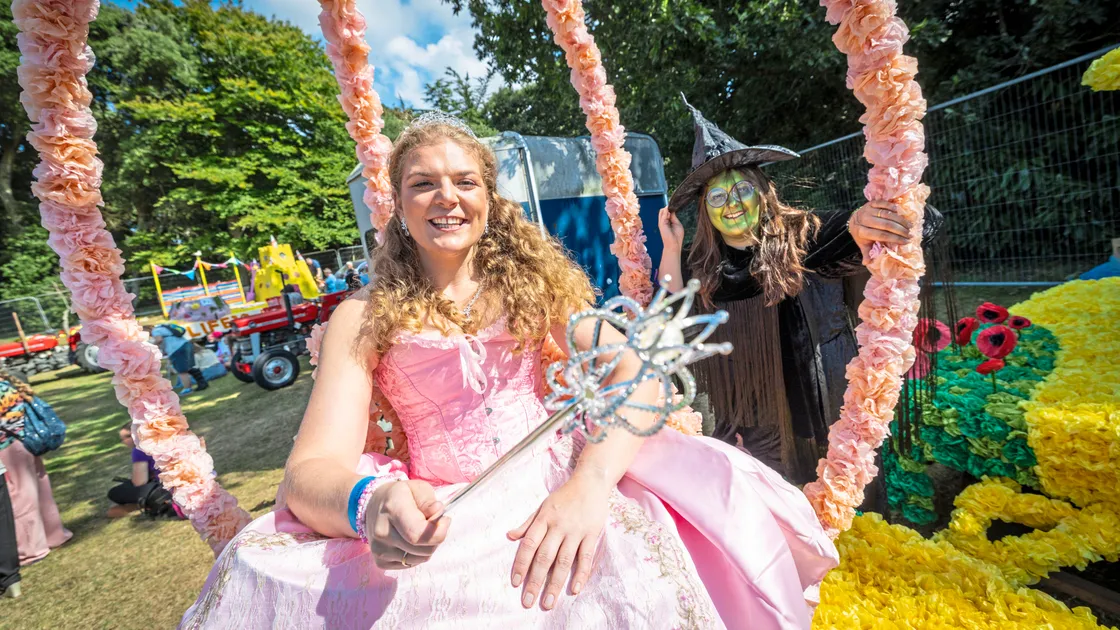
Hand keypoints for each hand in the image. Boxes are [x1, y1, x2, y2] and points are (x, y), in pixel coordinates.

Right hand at [365, 479, 450, 569]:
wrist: (374, 505)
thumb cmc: (401, 495)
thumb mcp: (418, 489)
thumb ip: (429, 501)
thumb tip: (438, 512)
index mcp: (392, 509)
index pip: (419, 534)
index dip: (439, 533)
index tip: (445, 521)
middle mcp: (382, 532)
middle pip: (423, 550)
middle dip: (436, 539)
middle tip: (436, 525)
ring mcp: (379, 549)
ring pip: (419, 560)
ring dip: (427, 548)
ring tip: (422, 532)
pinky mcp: (380, 561)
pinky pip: (409, 565)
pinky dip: (416, 555)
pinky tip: (411, 540)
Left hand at [507, 476, 609, 609]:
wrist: (591, 482)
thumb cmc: (565, 496)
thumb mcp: (543, 506)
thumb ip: (527, 523)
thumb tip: (510, 536)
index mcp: (544, 518)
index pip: (529, 544)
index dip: (521, 564)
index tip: (516, 583)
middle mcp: (559, 526)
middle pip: (545, 557)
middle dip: (536, 581)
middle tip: (529, 601)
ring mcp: (576, 530)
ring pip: (564, 561)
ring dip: (556, 583)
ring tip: (549, 602)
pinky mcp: (592, 533)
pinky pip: (586, 557)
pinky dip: (581, 574)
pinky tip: (575, 589)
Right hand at [658, 206, 684, 252]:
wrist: (674, 244)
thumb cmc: (677, 236)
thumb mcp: (677, 224)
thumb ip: (673, 217)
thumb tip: (672, 210)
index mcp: (667, 222)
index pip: (667, 212)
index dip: (671, 209)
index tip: (675, 208)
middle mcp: (663, 221)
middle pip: (663, 210)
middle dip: (668, 209)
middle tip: (673, 212)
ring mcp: (661, 222)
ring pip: (662, 211)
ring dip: (667, 210)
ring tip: (671, 214)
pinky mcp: (661, 223)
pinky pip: (663, 214)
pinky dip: (666, 212)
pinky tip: (669, 214)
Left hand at [849, 200, 912, 263]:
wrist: (853, 219)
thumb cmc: (862, 234)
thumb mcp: (863, 244)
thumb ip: (866, 253)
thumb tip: (867, 263)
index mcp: (862, 232)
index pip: (882, 235)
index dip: (895, 238)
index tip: (906, 242)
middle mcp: (864, 220)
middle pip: (886, 225)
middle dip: (900, 230)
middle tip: (910, 234)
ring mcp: (867, 210)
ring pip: (886, 214)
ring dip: (900, 220)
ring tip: (909, 226)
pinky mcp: (870, 203)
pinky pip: (883, 203)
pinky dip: (892, 207)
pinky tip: (900, 213)